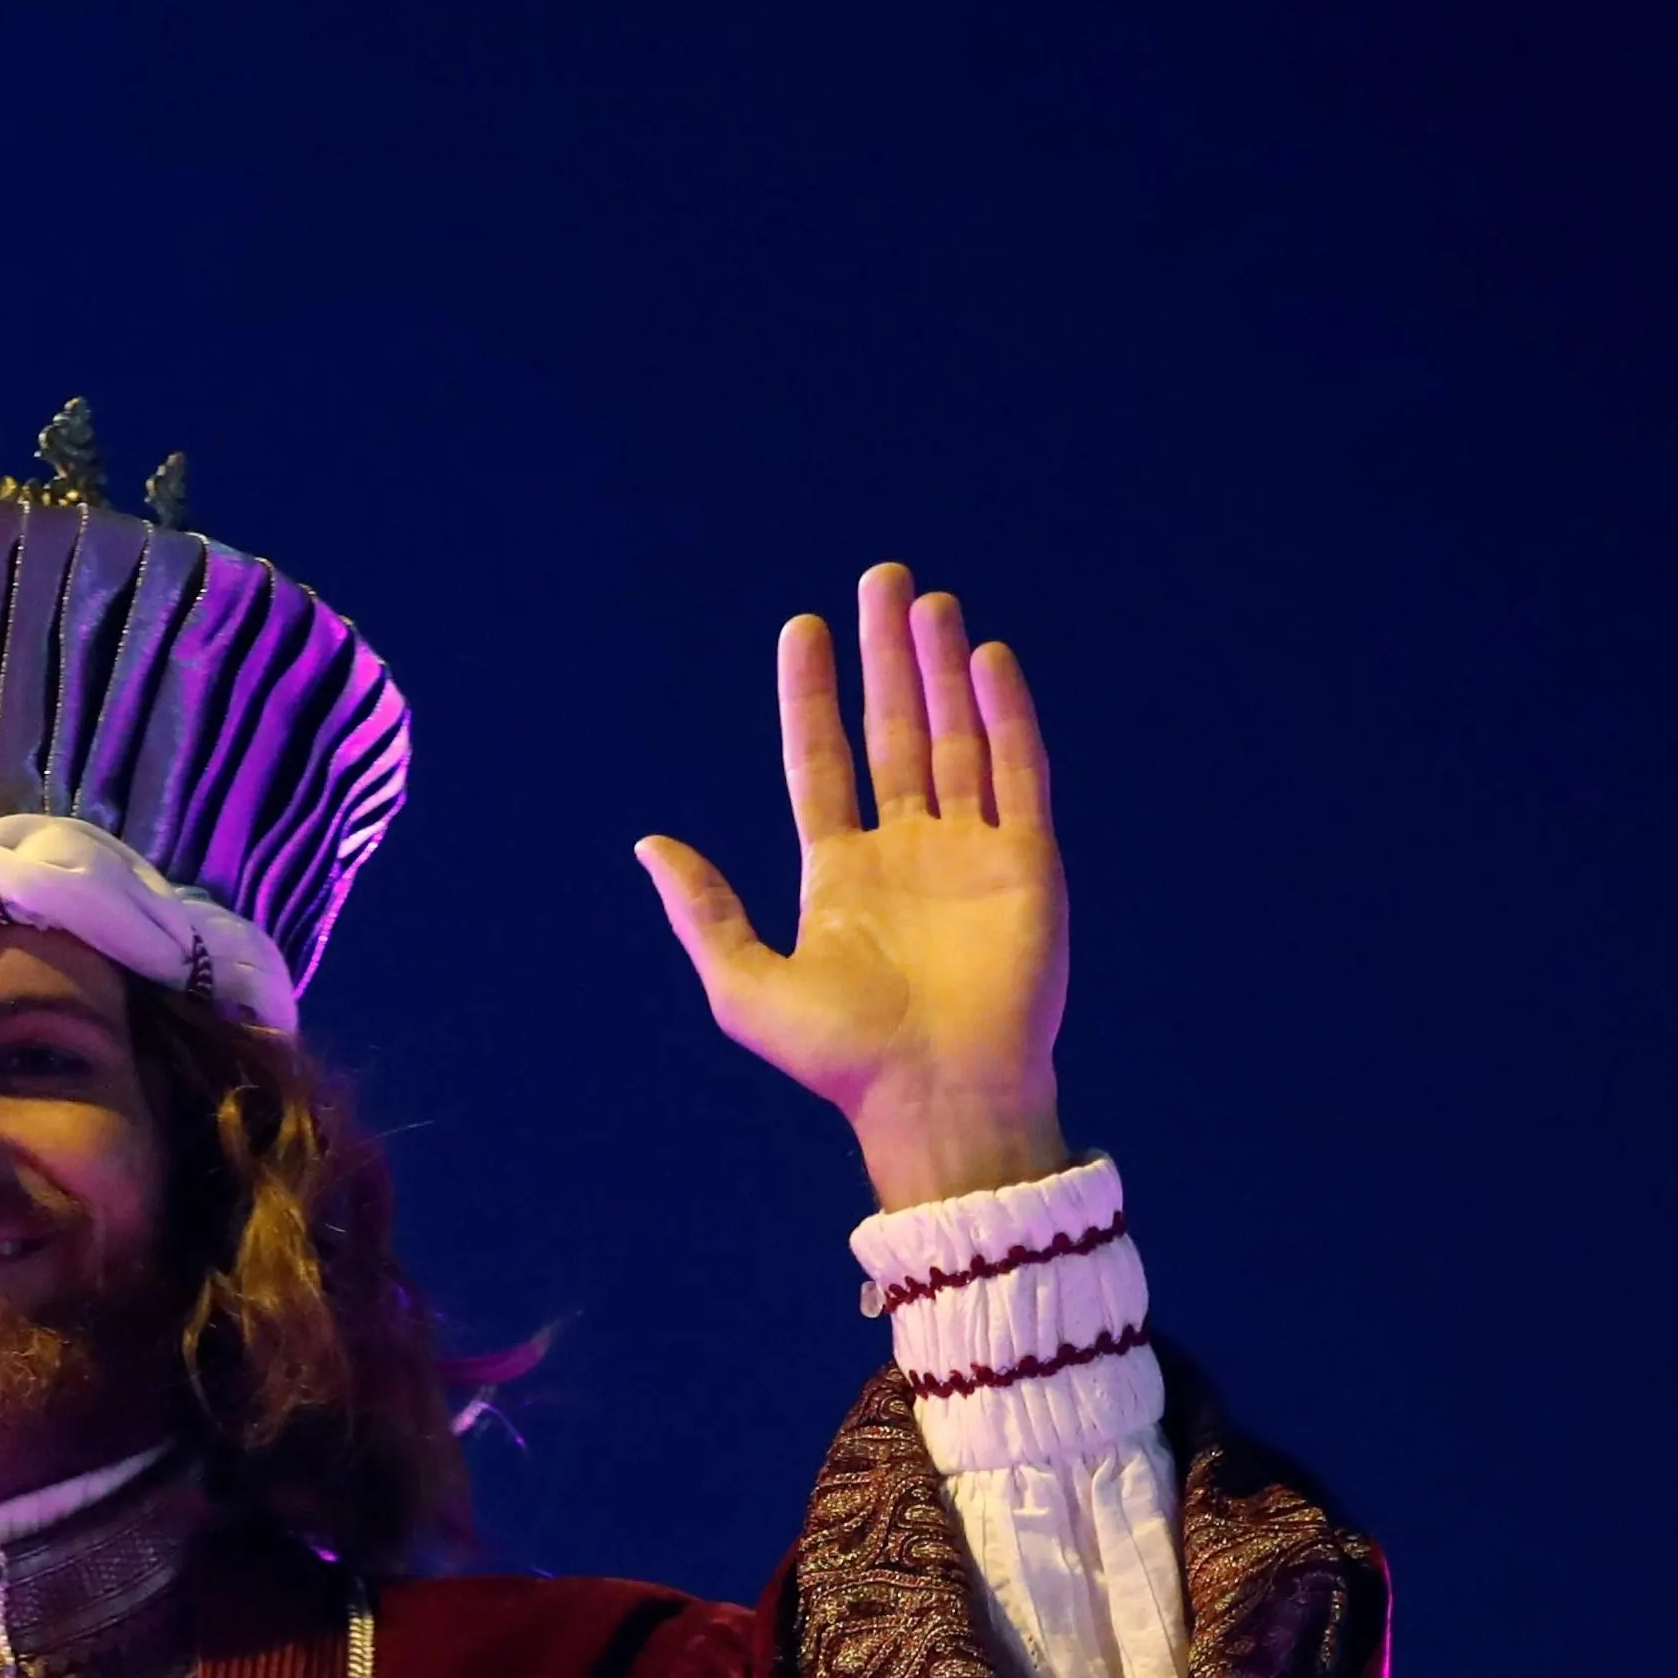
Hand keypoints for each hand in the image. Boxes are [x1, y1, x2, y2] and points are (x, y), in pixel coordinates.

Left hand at [640, 563, 1073, 1210]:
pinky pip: (1017, 774)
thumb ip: (702, 911)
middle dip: (887, 658)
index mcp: (838, 874)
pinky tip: (986, 660)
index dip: (810, 697)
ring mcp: (968, 853)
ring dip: (941, 670)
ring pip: (956, 739)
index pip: (819, 762)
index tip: (803, 628)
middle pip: (894, 732)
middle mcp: (905, 852)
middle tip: (883, 579)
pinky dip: (1006, 717)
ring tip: (929, 602)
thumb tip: (650, 843)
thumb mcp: (745, 986)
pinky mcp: (1028, 864)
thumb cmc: (840, 1058)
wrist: (936, 1098)